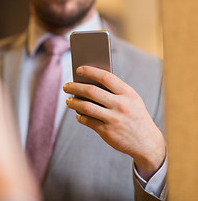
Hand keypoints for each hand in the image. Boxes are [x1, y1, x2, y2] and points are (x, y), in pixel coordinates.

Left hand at [63, 66, 164, 180]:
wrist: (147, 143)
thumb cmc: (135, 116)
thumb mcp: (132, 101)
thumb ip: (115, 91)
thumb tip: (88, 82)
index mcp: (128, 93)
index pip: (106, 77)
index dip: (90, 71)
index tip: (78, 69)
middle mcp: (121, 105)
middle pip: (91, 91)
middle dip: (75, 87)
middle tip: (66, 86)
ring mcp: (114, 119)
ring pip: (86, 106)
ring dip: (73, 102)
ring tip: (68, 100)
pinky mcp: (107, 132)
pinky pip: (87, 120)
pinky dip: (80, 116)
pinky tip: (78, 113)